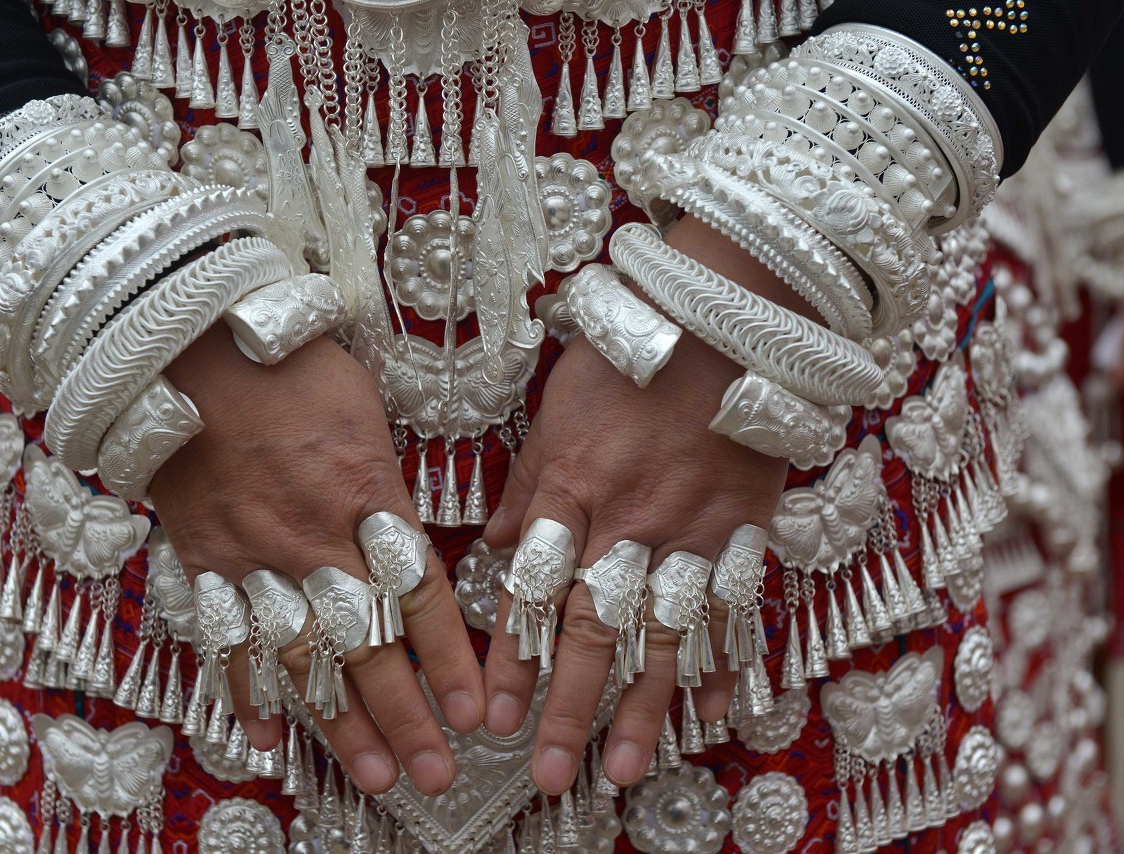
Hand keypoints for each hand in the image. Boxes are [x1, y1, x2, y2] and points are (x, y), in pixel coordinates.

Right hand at [150, 328, 483, 795]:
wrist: (187, 342)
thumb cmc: (288, 364)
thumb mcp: (365, 410)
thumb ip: (386, 482)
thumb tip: (408, 529)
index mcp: (364, 494)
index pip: (418, 593)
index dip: (450, 658)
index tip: (474, 711)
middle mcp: (312, 538)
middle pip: (367, 643)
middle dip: (404, 716)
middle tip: (435, 774)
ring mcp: (253, 555)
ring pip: (303, 658)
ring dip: (340, 725)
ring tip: (375, 778)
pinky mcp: (204, 557)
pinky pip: (225, 637)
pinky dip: (244, 694)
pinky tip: (266, 741)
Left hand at [482, 218, 801, 794]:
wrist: (727, 320)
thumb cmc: (632, 359)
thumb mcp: (556, 411)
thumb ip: (529, 485)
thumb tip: (498, 544)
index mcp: (571, 491)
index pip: (532, 593)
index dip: (510, 661)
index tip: (492, 717)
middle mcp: (627, 524)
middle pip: (593, 631)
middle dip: (569, 709)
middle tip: (551, 773)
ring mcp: (690, 533)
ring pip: (661, 636)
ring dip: (642, 708)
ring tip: (624, 768)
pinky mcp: (743, 529)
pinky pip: (730, 608)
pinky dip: (724, 662)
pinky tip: (712, 711)